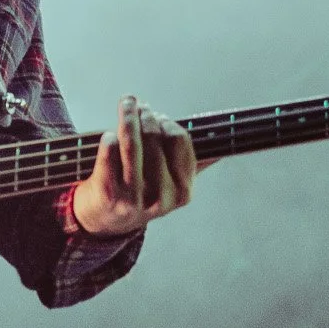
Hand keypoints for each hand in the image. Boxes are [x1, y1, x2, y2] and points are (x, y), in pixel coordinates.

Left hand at [70, 95, 201, 235]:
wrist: (107, 223)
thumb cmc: (142, 195)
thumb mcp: (172, 189)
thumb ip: (194, 167)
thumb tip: (221, 148)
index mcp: (183, 192)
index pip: (179, 141)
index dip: (167, 122)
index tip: (159, 115)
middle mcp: (160, 196)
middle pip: (154, 137)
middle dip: (146, 115)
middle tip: (139, 105)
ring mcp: (133, 196)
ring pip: (131, 142)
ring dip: (128, 116)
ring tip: (127, 103)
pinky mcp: (108, 192)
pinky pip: (109, 151)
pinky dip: (109, 137)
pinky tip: (109, 135)